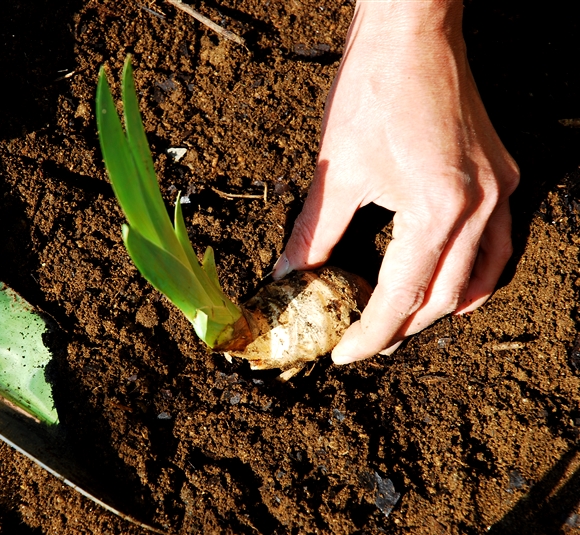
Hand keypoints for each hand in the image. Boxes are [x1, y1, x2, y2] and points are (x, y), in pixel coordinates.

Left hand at [273, 1, 518, 363]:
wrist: (411, 34)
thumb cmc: (372, 91)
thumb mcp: (335, 171)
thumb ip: (312, 234)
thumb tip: (287, 275)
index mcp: (437, 210)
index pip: (402, 297)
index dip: (370, 334)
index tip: (344, 353)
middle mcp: (477, 207)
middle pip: (444, 297)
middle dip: (403, 328)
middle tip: (366, 342)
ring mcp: (497, 191)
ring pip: (479, 277)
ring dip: (441, 309)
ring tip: (403, 326)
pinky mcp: (500, 175)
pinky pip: (496, 244)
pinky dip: (474, 275)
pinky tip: (451, 285)